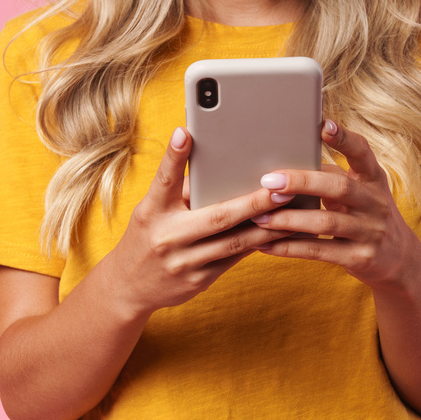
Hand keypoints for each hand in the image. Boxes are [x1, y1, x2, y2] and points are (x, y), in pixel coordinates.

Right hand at [97, 127, 296, 321]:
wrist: (128, 287)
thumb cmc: (147, 236)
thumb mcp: (152, 210)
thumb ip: (180, 189)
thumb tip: (217, 163)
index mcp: (152, 211)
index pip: (163, 180)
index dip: (174, 156)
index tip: (185, 132)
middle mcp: (167, 237)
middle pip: (216, 218)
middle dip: (252, 203)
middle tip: (282, 189)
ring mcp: (183, 263)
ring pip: (234, 243)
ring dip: (266, 227)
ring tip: (292, 211)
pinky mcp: (198, 282)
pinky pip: (234, 260)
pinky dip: (257, 244)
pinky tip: (278, 233)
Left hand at [253, 120, 420, 290]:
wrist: (400, 260)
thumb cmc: (366, 215)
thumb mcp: (361, 192)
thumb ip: (332, 177)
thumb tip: (285, 163)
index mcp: (373, 179)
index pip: (362, 152)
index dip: (344, 138)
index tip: (323, 124)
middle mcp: (375, 202)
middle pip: (339, 187)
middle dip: (301, 182)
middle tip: (268, 181)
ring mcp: (370, 231)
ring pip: (325, 222)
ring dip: (288, 219)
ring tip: (258, 217)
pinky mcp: (360, 258)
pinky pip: (320, 251)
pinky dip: (290, 247)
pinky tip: (265, 244)